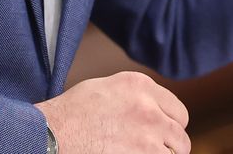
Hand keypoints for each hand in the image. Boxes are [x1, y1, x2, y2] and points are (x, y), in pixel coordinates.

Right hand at [37, 71, 189, 152]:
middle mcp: (149, 108)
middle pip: (180, 135)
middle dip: (171, 146)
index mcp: (141, 86)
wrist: (52, 133)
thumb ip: (137, 96)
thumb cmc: (72, 113)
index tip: (165, 134)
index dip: (172, 126)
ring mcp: (147, 135)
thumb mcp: (108, 88)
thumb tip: (154, 109)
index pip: (179, 112)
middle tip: (158, 151)